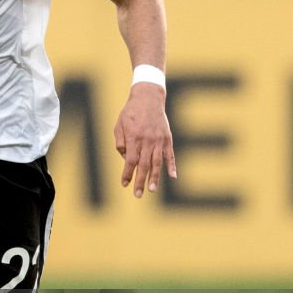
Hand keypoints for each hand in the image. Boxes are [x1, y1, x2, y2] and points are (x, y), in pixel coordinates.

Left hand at [114, 83, 176, 197]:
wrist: (148, 97)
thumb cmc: (130, 112)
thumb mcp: (119, 125)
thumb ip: (120, 142)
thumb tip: (126, 159)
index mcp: (134, 138)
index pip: (131, 160)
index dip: (127, 173)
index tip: (124, 184)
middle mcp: (147, 140)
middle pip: (143, 165)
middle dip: (140, 181)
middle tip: (138, 194)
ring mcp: (159, 140)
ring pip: (157, 162)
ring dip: (155, 177)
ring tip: (152, 190)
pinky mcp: (167, 138)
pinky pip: (170, 155)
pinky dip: (172, 166)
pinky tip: (172, 177)